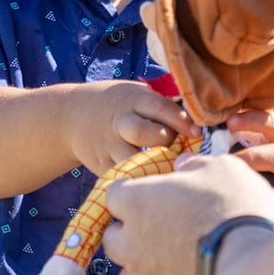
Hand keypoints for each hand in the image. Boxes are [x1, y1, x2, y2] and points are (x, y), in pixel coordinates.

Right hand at [64, 80, 185, 177]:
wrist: (72, 116)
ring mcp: (107, 144)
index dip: (180, 120)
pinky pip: (122, 176)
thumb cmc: (119, 106)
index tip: (197, 132)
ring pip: (131, 160)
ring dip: (152, 165)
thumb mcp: (135, 94)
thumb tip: (201, 116)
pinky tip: (153, 180)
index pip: (158, 107)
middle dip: (164, 140)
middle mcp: (118, 121)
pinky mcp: (100, 164)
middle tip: (175, 146)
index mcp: (131, 99)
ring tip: (166, 167)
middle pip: (142, 132)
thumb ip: (162, 104)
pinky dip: (139, 180)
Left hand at [103, 155, 273, 274]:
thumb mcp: (223, 168)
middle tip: (161, 227)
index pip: (114, 194)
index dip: (133, 192)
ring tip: (169, 263)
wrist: (255, 267)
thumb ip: (196, 165)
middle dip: (131, 233)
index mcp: (137, 202)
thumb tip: (184, 166)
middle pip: (114, 239)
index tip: (151, 192)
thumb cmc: (237, 208)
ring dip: (143, 270)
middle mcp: (132, 244)